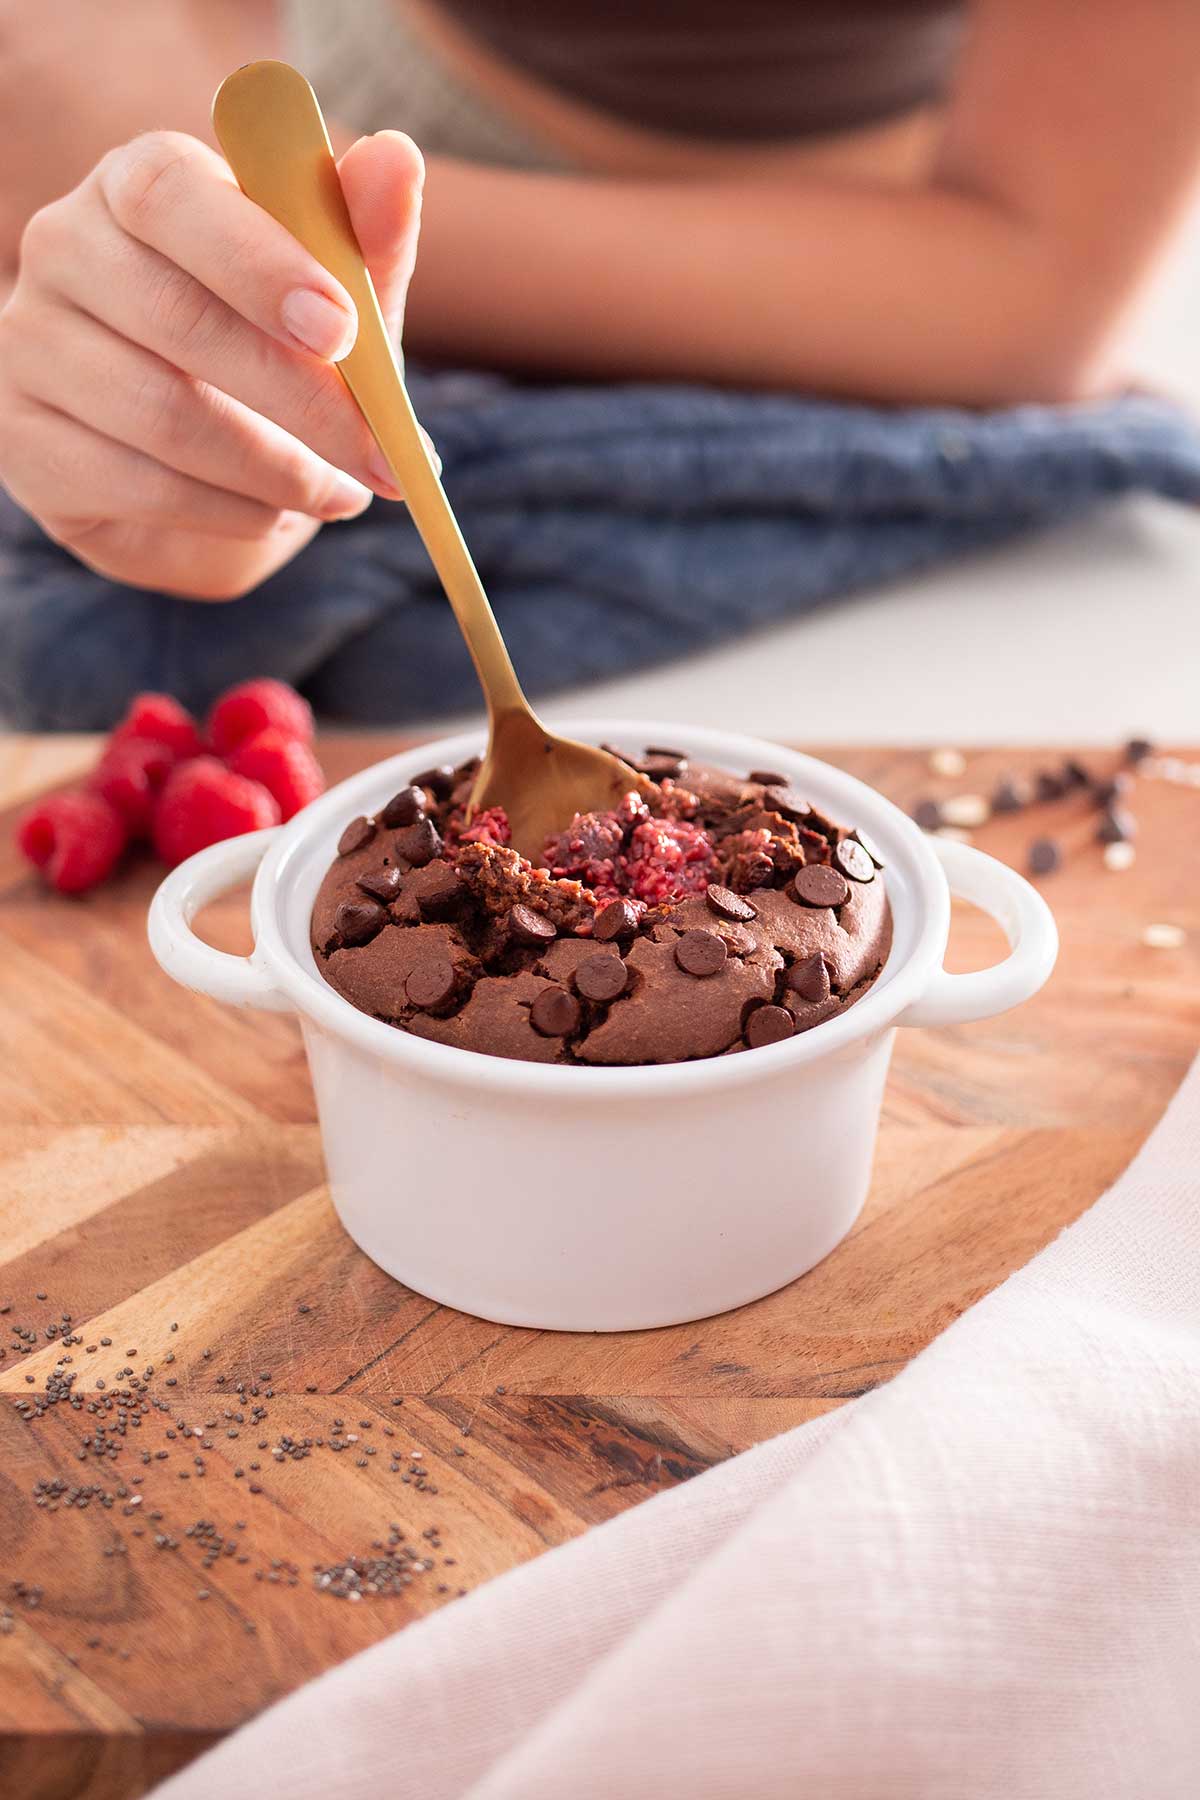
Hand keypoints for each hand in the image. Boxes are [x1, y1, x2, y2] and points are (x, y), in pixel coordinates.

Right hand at [0, 128, 422, 598]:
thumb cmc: (276, 365)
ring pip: (163, 415)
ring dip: (276, 469)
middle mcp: (64, 248)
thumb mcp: (338, 308)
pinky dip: (232, 511)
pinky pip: (140, 485)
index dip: (259, 261)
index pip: (171, 194)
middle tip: (380, 452)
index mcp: (138, 185)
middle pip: (177, 317)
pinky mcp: (29, 444)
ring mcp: (31, 347)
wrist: (209, 477)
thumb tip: (396, 158)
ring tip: (344, 493)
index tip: (342, 328)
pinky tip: (276, 516)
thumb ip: (363, 242)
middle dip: (301, 397)